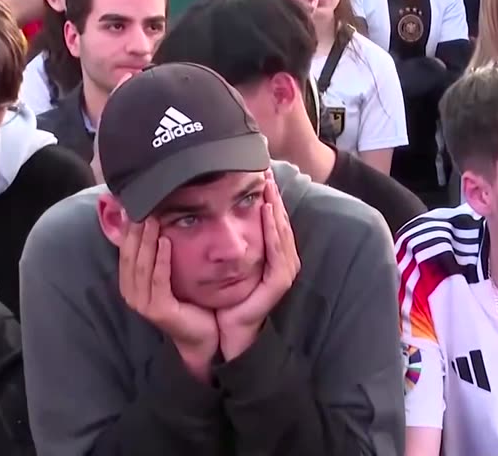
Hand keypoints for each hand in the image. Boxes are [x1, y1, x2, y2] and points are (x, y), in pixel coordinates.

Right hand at [118, 219, 218, 379]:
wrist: (205, 334)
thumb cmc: (190, 301)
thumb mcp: (172, 273)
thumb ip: (162, 253)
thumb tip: (161, 220)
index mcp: (132, 282)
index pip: (126, 250)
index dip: (129, 227)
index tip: (136, 203)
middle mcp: (132, 292)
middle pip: (130, 255)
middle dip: (136, 229)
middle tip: (144, 204)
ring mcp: (143, 302)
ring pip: (141, 265)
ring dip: (146, 240)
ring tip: (153, 218)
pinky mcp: (158, 309)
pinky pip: (158, 280)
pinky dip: (161, 260)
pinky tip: (166, 241)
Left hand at [217, 173, 299, 359]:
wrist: (226, 328)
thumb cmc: (223, 297)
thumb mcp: (224, 262)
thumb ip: (225, 239)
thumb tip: (212, 210)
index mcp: (273, 255)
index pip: (272, 219)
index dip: (268, 196)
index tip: (259, 172)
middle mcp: (283, 260)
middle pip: (281, 220)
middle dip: (274, 195)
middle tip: (266, 169)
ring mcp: (285, 269)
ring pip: (282, 229)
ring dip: (276, 205)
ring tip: (268, 184)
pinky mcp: (280, 279)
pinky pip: (279, 248)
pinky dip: (274, 228)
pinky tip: (268, 210)